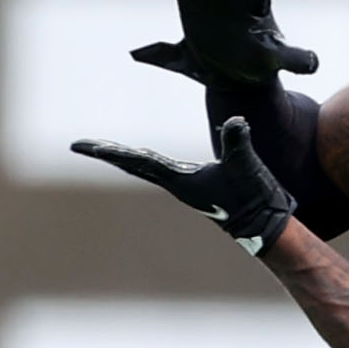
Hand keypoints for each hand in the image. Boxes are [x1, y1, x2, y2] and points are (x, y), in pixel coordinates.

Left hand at [72, 115, 292, 255]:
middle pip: (134, 164)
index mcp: (180, 180)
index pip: (137, 162)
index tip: (82, 147)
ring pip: (145, 168)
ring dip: (124, 158)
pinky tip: (143, 159)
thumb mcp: (246, 167)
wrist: (267, 226)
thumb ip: (239, 143)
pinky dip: (146, 161)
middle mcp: (177, 183)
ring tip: (104, 150)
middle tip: (81, 146)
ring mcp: (186, 185)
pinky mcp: (197, 185)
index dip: (110, 152)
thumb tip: (235, 121)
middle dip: (109, 153)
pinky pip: (162, 169)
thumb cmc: (255, 199)